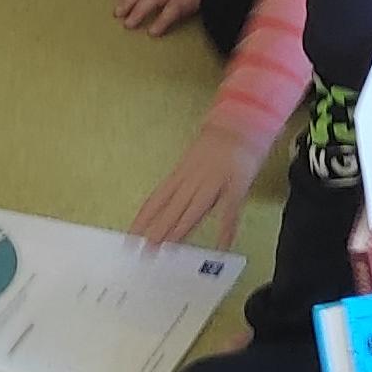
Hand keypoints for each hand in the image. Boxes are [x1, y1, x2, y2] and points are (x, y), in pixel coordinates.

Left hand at [129, 127, 259, 246]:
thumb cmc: (216, 144)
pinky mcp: (235, 185)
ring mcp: (213, 182)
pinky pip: (230, 209)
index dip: (143, 218)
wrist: (239, 124)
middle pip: (172, 207)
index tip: (132, 234)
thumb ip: (181, 183)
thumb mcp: (190, 162)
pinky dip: (226, 228)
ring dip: (180, 229)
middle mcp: (193, 179)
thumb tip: (167, 203)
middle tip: (146, 247)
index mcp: (181, 173)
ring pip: (193, 208)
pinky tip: (222, 243)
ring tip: (169, 247)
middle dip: (158, 228)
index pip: (156, 199)